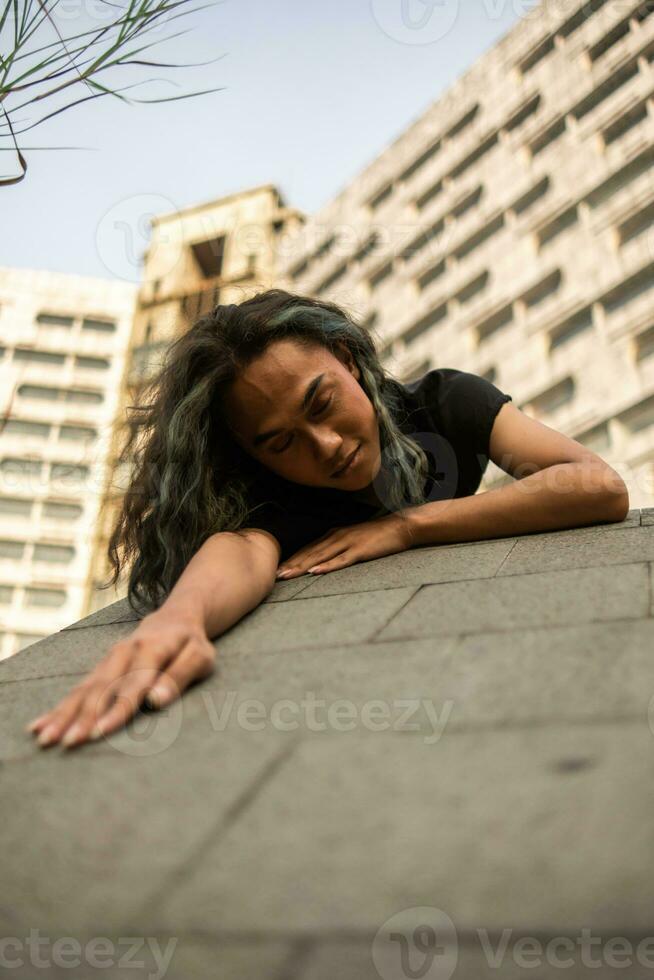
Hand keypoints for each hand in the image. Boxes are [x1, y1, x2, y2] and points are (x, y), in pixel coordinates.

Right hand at [24, 608, 216, 749]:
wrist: (173, 619)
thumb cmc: (191, 645)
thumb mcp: (200, 657)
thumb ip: (180, 676)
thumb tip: (157, 701)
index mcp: (151, 649)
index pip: (133, 684)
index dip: (117, 709)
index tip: (101, 731)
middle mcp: (124, 652)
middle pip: (100, 688)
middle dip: (83, 717)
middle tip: (68, 742)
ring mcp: (109, 660)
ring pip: (83, 690)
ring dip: (63, 715)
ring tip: (46, 738)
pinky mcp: (100, 668)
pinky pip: (77, 690)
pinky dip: (58, 709)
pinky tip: (40, 725)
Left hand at [275, 512, 413, 578]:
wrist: (399, 527)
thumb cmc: (376, 536)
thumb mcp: (352, 539)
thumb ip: (337, 548)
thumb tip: (322, 559)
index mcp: (333, 535)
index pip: (308, 549)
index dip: (292, 559)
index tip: (278, 570)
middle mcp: (336, 537)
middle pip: (309, 553)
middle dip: (291, 564)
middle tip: (275, 575)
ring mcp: (348, 543)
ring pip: (320, 556)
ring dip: (302, 566)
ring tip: (288, 575)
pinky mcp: (360, 550)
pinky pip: (340, 560)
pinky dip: (326, 566)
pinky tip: (315, 572)